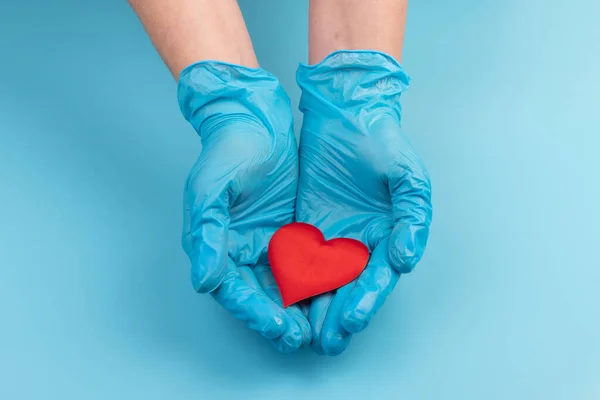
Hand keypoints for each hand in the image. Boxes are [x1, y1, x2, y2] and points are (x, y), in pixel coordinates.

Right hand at [178, 62, 310, 351]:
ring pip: (286, 284)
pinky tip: (334, 294)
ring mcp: (268, 242)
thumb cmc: (227, 150)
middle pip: (261, 295)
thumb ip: (206, 235)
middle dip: (281, 319)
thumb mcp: (210, 190)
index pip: (234, 291)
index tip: (280, 327)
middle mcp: (241, 250)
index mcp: (216, 245)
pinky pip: (306, 261)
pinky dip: (317, 280)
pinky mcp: (292, 231)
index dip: (256, 312)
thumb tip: (203, 281)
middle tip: (304, 339)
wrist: (255, 118)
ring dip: (302, 308)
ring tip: (322, 329)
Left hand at [296, 51, 432, 354]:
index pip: (377, 277)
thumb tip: (406, 260)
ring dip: (314, 306)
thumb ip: (412, 218)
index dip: (367, 300)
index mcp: (389, 235)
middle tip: (326, 341)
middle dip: (338, 315)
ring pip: (322, 279)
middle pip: (349, 287)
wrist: (345, 113)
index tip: (352, 319)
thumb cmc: (380, 140)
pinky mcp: (304, 225)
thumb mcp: (407, 175)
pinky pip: (297, 257)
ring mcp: (331, 235)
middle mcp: (359, 241)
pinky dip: (292, 279)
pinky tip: (283, 297)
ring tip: (304, 332)